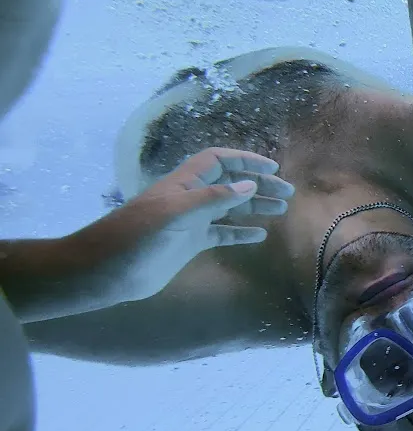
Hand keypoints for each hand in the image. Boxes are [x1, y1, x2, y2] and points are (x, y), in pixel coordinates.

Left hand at [68, 148, 293, 306]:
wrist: (107, 270)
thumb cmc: (137, 236)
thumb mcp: (176, 213)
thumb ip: (213, 199)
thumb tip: (250, 185)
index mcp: (184, 184)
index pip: (219, 161)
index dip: (245, 161)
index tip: (272, 170)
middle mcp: (189, 198)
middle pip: (229, 183)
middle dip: (258, 185)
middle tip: (287, 194)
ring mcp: (190, 222)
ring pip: (228, 208)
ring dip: (254, 207)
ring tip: (280, 211)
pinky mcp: (189, 244)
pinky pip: (221, 234)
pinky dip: (240, 233)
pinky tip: (259, 236)